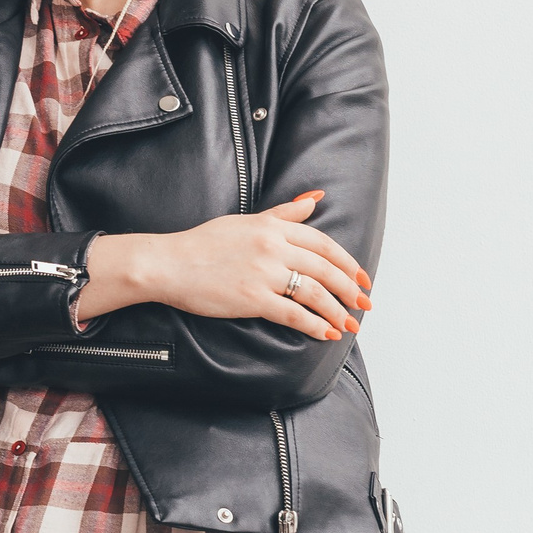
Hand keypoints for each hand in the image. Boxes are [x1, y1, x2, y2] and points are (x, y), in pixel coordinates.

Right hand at [79, 190, 372, 339]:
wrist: (168, 263)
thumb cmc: (202, 243)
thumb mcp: (245, 221)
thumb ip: (283, 213)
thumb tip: (315, 199)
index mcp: (273, 227)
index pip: (324, 243)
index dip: (347, 263)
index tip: (361, 277)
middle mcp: (273, 247)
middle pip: (325, 269)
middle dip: (350, 289)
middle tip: (364, 304)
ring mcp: (263, 273)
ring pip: (315, 293)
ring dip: (337, 311)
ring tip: (349, 325)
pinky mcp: (252, 298)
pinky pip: (293, 313)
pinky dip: (314, 325)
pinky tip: (326, 333)